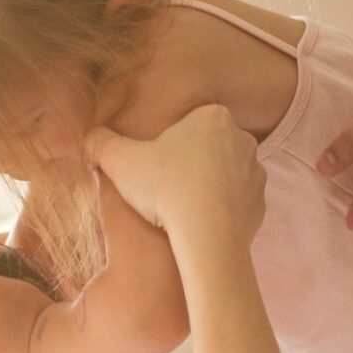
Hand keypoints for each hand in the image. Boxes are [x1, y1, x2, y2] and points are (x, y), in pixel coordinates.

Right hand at [87, 103, 262, 242]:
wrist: (207, 236)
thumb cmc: (166, 188)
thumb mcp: (120, 160)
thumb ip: (101, 142)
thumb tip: (91, 138)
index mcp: (213, 117)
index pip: (187, 123)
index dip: (166, 144)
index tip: (153, 166)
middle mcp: (243, 139)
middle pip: (207, 148)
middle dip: (189, 164)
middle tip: (164, 187)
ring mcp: (256, 173)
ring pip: (224, 176)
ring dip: (206, 188)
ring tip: (182, 209)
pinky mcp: (260, 205)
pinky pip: (237, 204)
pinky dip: (220, 213)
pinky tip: (200, 224)